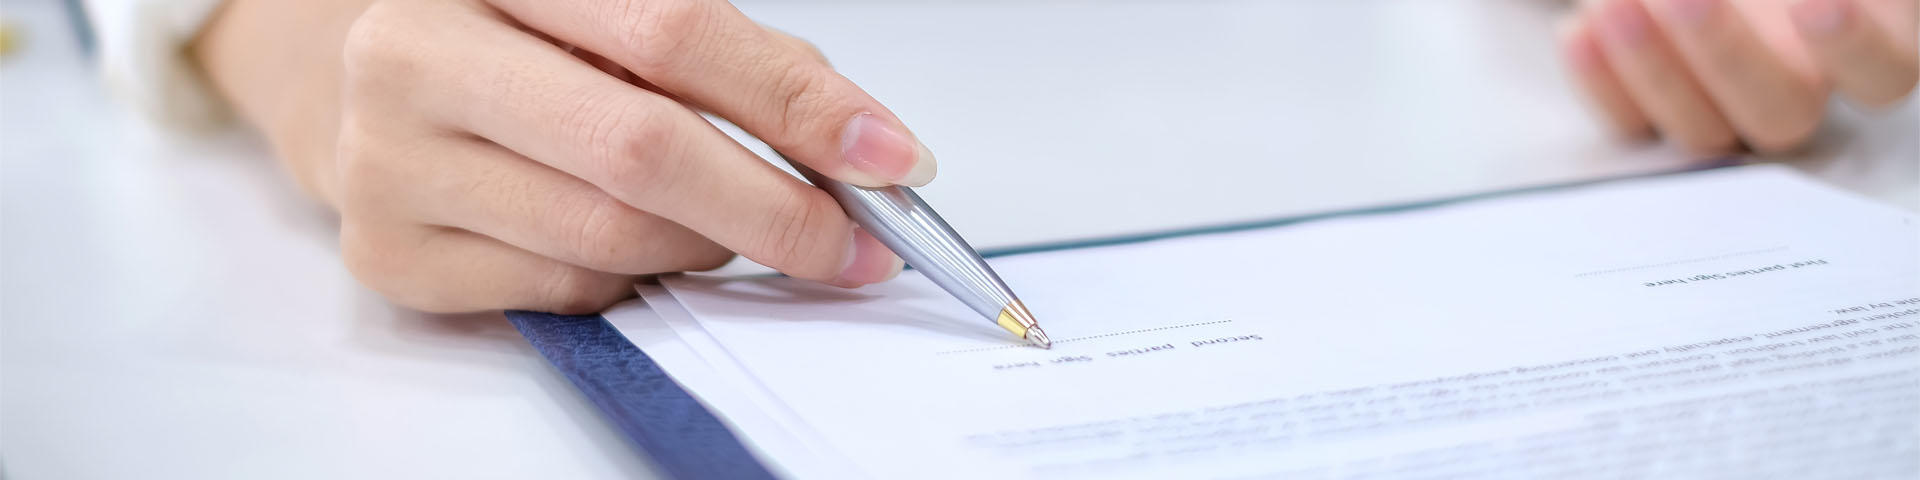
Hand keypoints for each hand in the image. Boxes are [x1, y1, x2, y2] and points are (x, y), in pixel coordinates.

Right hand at [196, 0, 930, 312]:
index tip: (887, 156)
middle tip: (852, 240)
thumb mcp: (613, 12)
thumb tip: (860, 146)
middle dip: (775, 207)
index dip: (797, 104)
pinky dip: (635, 279)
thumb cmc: (511, 36)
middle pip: (640, 147)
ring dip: (710, 245)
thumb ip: (733, 60)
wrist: (348, 73)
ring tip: (738, 225)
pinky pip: (564, 291)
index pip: (675, 32)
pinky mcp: (391, 253)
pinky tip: (643, 245)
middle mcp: (417, 53)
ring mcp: (389, 159)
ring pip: (610, 235)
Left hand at [1559, 0, 1916, 154]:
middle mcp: (1798, 80)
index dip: (1857, 48)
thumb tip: (1771, 1)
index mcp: (1857, 30)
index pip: (1886, 71)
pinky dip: (1600, 80)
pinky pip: (1628, 124)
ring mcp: (1723, 107)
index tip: (1815, 4)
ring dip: (1654, 67)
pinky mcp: (1650, 114)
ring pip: (1703, 131)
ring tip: (1614, 2)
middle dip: (1726, 51)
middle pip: (1783, 111)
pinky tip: (1577, 31)